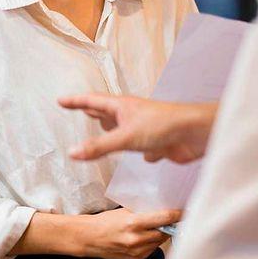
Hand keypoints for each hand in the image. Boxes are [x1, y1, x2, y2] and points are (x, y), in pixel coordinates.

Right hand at [58, 94, 216, 162]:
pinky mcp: (159, 143)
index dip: (76, 101)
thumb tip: (72, 152)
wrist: (197, 133)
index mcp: (122, 107)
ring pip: (125, 130)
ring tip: (105, 131)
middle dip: (93, 111)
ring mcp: (146, 129)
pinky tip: (146, 158)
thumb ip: (99, 147)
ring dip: (115, 132)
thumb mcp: (125, 138)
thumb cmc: (163, 126)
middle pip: (108, 112)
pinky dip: (143, 152)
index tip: (61, 101)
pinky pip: (145, 148)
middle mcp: (132, 115)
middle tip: (81, 109)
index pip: (92, 101)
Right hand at [78, 208, 181, 258]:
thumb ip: (143, 213)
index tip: (185, 211)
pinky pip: (151, 249)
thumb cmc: (104, 222)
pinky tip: (143, 237)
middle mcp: (137, 239)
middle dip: (168, 226)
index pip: (164, 219)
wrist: (89, 238)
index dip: (178, 215)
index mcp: (134, 223)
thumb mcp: (124, 212)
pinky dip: (151, 243)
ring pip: (159, 242)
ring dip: (160, 235)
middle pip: (165, 232)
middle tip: (170, 219)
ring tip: (152, 228)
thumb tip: (162, 211)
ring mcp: (137, 251)